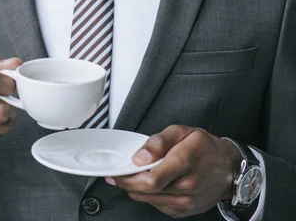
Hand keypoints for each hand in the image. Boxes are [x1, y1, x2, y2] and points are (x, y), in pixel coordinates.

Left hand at [105, 125, 241, 217]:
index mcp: (185, 162)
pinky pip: (159, 206)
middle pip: (148, 191)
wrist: (229, 168)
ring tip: (131, 177)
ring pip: (151, 200)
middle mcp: (187, 186)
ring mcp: (187, 202)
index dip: (129, 178)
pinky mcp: (185, 211)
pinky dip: (150, 196)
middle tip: (115, 175)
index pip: (152, 179)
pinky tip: (150, 184)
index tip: (115, 172)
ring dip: (136, 190)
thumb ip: (158, 142)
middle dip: (127, 184)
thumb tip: (139, 157)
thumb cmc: (205, 147)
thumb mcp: (182, 132)